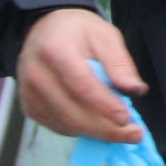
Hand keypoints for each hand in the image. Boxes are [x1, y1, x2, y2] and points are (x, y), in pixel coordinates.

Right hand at [16, 7, 146, 142]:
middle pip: (72, 112)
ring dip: (97, 133)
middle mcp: (36, 75)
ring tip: (123, 132)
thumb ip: (119, 63)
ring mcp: (30, 95)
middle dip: (106, 128)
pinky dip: (82, 130)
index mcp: (55, 50)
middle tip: (135, 134)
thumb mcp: (104, 35)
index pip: (81, 85)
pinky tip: (100, 125)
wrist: (43, 31)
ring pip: (67, 124)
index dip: (104, 105)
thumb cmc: (78, 32)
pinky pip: (59, 127)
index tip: (126, 118)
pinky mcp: (30, 108)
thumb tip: (135, 90)